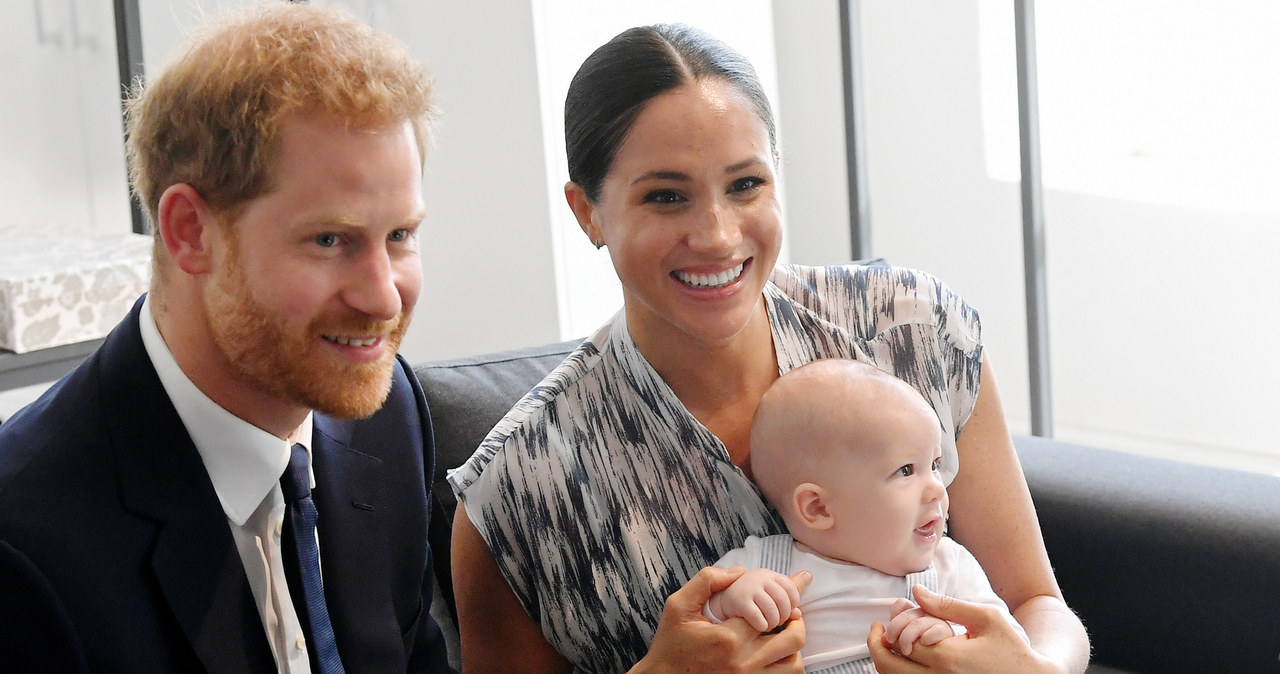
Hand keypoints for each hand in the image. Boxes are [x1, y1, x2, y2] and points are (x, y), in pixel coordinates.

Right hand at [630, 566, 811, 673]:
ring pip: (793, 665)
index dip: (785, 598)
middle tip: (791, 613)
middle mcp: (744, 663)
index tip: (794, 586)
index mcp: (729, 638)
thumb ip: (706, 581)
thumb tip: (738, 571)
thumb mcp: (678, 606)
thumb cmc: (670, 644)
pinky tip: (775, 653)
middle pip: (792, 640)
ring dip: (794, 648)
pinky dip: (785, 665)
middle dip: (797, 622)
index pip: (772, 613)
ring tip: (784, 635)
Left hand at [868, 585, 1057, 673]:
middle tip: (877, 631)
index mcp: (949, 658)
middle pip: (889, 667)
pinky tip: (903, 659)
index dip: (892, 627)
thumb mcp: (986, 618)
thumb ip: (948, 605)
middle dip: (876, 646)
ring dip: (884, 662)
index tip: (892, 613)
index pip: (902, 642)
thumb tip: (916, 591)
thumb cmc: (1011, 648)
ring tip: (887, 643)